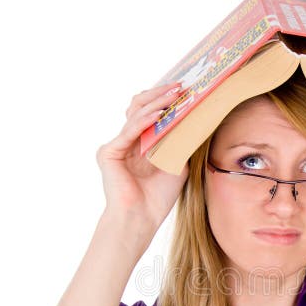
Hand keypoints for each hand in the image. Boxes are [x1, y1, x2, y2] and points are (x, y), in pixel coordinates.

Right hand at [96, 82, 188, 230]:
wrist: (142, 218)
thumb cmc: (158, 197)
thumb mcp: (177, 163)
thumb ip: (181, 141)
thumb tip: (196, 117)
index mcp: (141, 143)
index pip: (151, 113)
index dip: (165, 100)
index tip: (186, 90)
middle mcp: (127, 141)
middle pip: (140, 107)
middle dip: (160, 95)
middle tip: (180, 86)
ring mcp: (117, 145)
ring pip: (135, 114)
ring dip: (156, 102)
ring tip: (175, 95)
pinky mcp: (108, 152)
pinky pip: (129, 131)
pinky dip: (145, 121)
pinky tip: (159, 113)